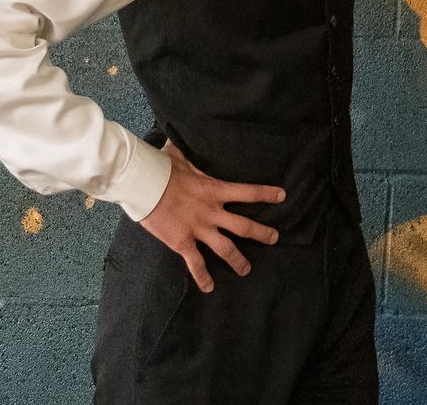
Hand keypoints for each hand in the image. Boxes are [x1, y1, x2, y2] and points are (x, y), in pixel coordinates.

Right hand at [138, 144, 284, 292]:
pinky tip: (209, 287)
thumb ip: (188, 153)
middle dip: (261, 233)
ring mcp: (199, 229)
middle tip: (274, 238)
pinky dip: (203, 277)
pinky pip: (196, 263)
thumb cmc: (161, 167)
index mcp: (215, 190)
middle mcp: (212, 212)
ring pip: (226, 249)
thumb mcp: (180, 155)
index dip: (267, 194)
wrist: (144, 185)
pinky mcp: (182, 242)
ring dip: (238, 260)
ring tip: (247, 269)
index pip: (248, 192)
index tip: (282, 196)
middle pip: (243, 226)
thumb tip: (181, 138)